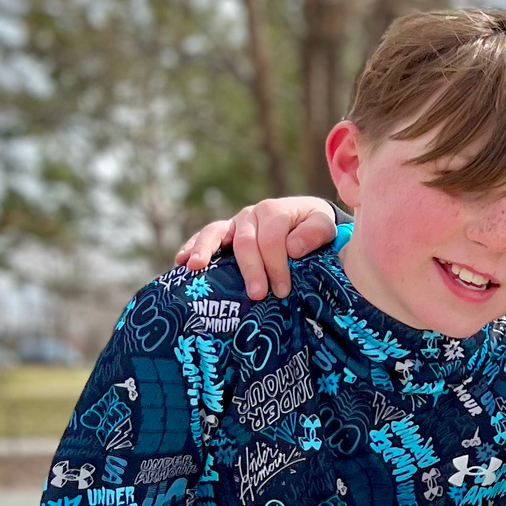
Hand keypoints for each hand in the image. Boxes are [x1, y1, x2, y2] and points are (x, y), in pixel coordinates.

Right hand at [174, 196, 338, 298]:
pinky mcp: (225, 234)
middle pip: (245, 241)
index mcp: (274, 211)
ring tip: (194, 267)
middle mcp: (251, 215)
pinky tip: (181, 263)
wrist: (304, 218)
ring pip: (215, 233)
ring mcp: (234, 223)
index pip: (272, 240)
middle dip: (251, 269)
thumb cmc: (313, 226)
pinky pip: (205, 238)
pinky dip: (191, 247)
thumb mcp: (324, 226)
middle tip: (257, 294)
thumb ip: (314, 234)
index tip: (283, 291)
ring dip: (204, 250)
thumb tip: (292, 249)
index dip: (277, 265)